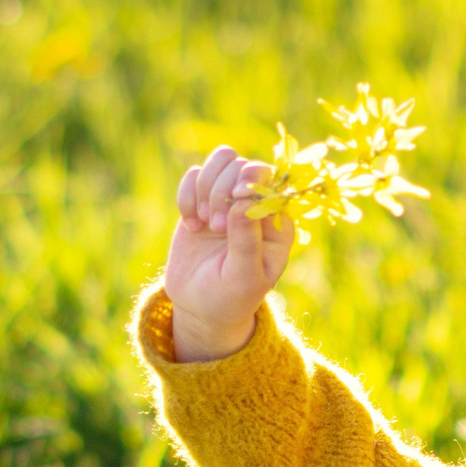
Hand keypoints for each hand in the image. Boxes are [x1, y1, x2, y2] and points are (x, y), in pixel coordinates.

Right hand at [161, 145, 294, 361]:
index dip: (252, 182)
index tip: (235, 202)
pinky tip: (191, 224)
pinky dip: (187, 194)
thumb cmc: (231, 298)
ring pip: (222, 160)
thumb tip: (243, 202)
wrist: (200, 306)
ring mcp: (229, 198)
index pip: (273, 182)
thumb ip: (246, 243)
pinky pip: (195, 173)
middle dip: (224, 190)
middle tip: (216, 226)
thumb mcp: (243, 279)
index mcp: (278, 223)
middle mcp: (257, 204)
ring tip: (204, 223)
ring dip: (206, 187)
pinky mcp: (203, 198)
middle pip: (245, 164)